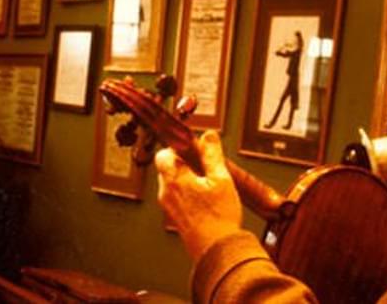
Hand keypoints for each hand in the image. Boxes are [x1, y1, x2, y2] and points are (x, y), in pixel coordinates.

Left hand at [155, 130, 242, 260]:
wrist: (216, 251)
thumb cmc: (219, 218)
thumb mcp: (221, 179)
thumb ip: (212, 155)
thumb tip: (208, 136)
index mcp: (175, 179)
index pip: (164, 153)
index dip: (178, 147)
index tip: (193, 148)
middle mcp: (166, 192)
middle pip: (167, 167)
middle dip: (184, 163)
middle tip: (205, 166)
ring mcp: (168, 207)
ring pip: (172, 183)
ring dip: (187, 179)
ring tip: (208, 185)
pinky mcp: (174, 218)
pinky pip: (176, 197)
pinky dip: (188, 193)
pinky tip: (206, 200)